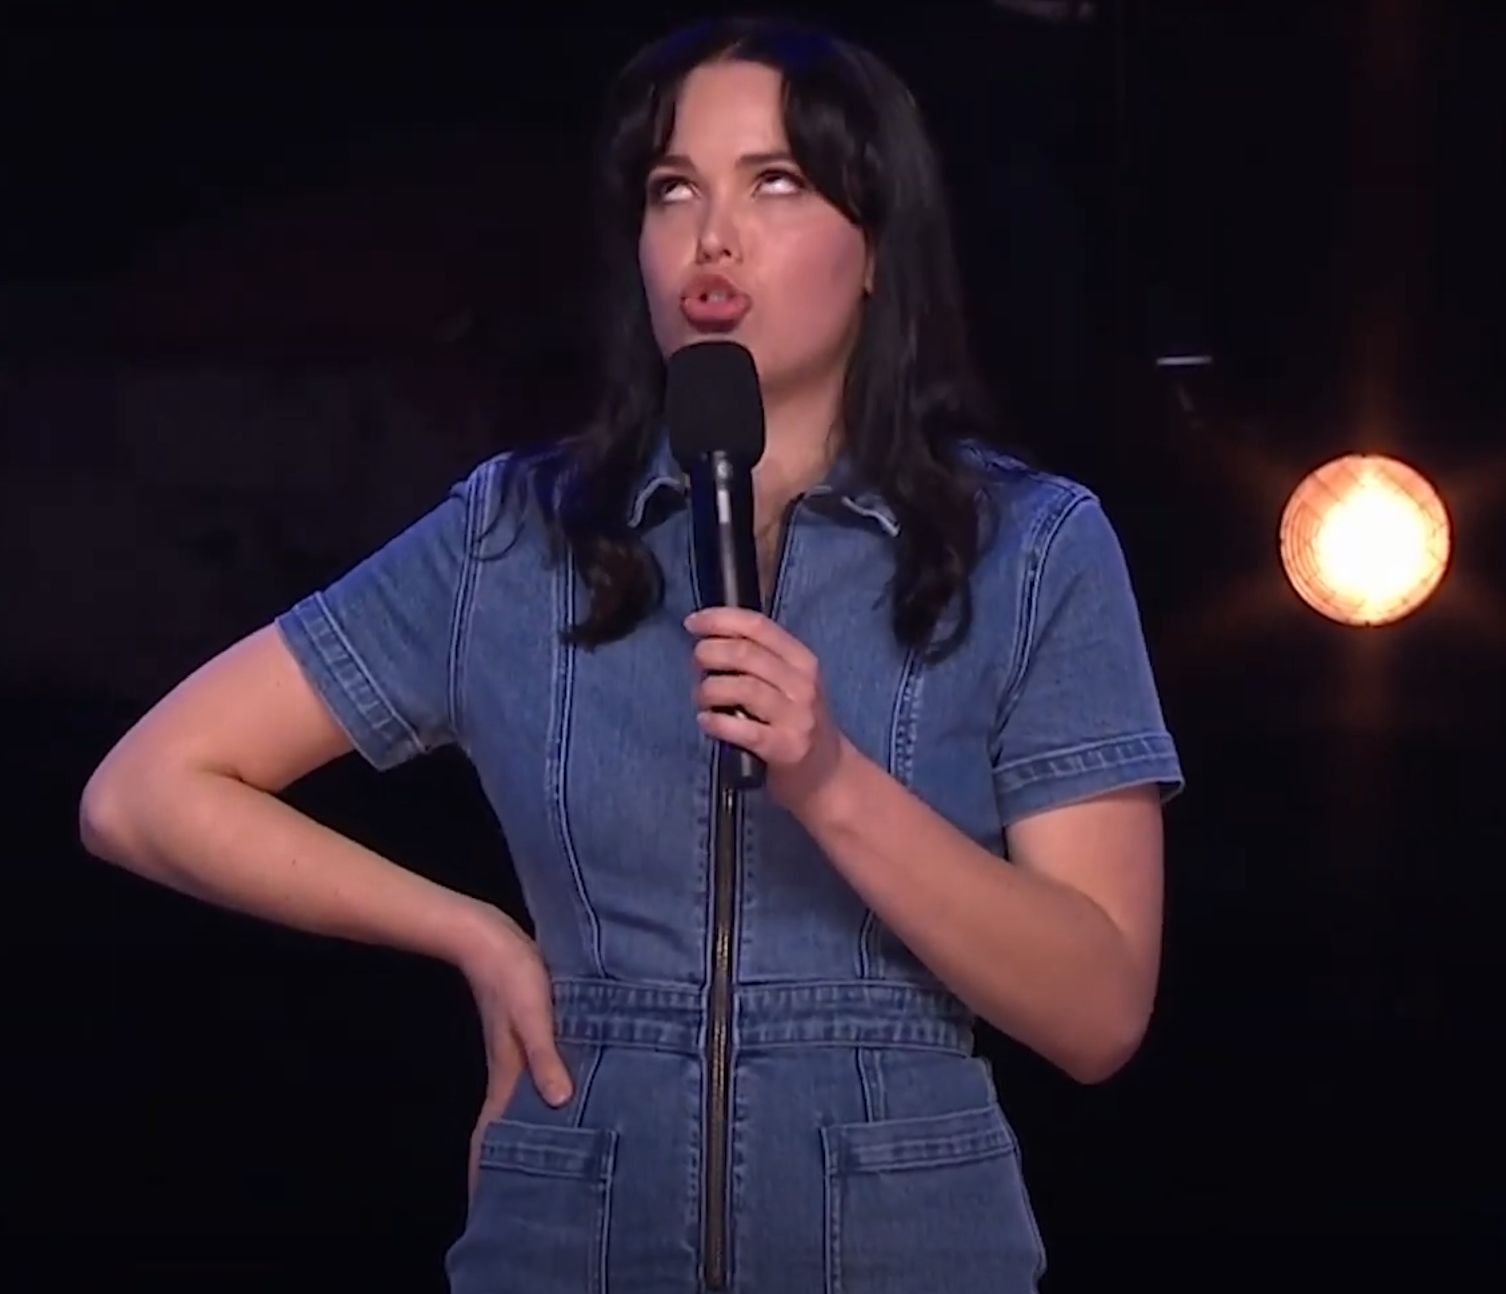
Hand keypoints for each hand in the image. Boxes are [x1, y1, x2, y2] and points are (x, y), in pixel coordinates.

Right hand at [454, 905, 572, 1203]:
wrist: (486, 935)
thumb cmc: (511, 974)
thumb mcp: (533, 1013)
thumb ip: (545, 1054)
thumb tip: (558, 1100)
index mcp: (509, 1076)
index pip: (493, 1137)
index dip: (487, 1173)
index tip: (487, 1211)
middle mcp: (511, 1073)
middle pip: (507, 1129)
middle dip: (510, 1164)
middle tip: (524, 1199)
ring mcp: (517, 1056)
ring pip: (522, 1107)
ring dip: (528, 1133)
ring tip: (548, 1162)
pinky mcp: (526, 1037)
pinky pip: (534, 1080)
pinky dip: (540, 1099)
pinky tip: (560, 1100)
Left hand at [684, 607, 849, 815]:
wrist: (829, 775)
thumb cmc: (798, 724)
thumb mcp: (791, 683)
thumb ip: (760, 660)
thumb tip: (708, 642)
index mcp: (803, 660)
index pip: (758, 626)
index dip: (720, 619)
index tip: (693, 623)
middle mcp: (802, 684)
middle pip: (744, 654)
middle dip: (708, 653)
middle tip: (696, 666)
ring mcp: (796, 717)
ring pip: (741, 687)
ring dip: (709, 689)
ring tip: (702, 698)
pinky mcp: (785, 748)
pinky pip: (743, 729)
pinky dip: (717, 722)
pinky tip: (706, 721)